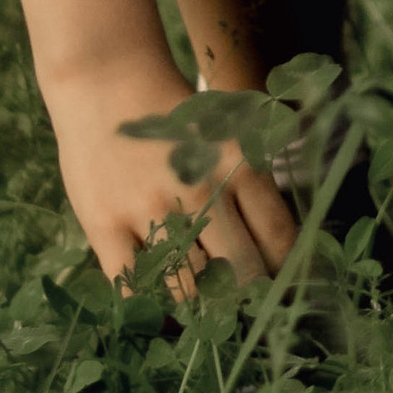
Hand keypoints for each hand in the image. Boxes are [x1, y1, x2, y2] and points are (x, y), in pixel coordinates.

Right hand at [45, 55, 297, 293]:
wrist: (110, 83)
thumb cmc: (176, 112)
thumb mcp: (232, 133)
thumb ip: (255, 183)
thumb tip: (283, 247)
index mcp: (240, 164)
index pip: (278, 237)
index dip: (286, 274)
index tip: (285, 290)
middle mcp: (201, 190)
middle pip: (240, 270)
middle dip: (246, 297)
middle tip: (244, 307)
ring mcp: (151, 208)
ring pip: (189, 287)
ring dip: (199, 304)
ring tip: (204, 309)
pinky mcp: (106, 224)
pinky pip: (134, 287)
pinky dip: (151, 306)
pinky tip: (162, 306)